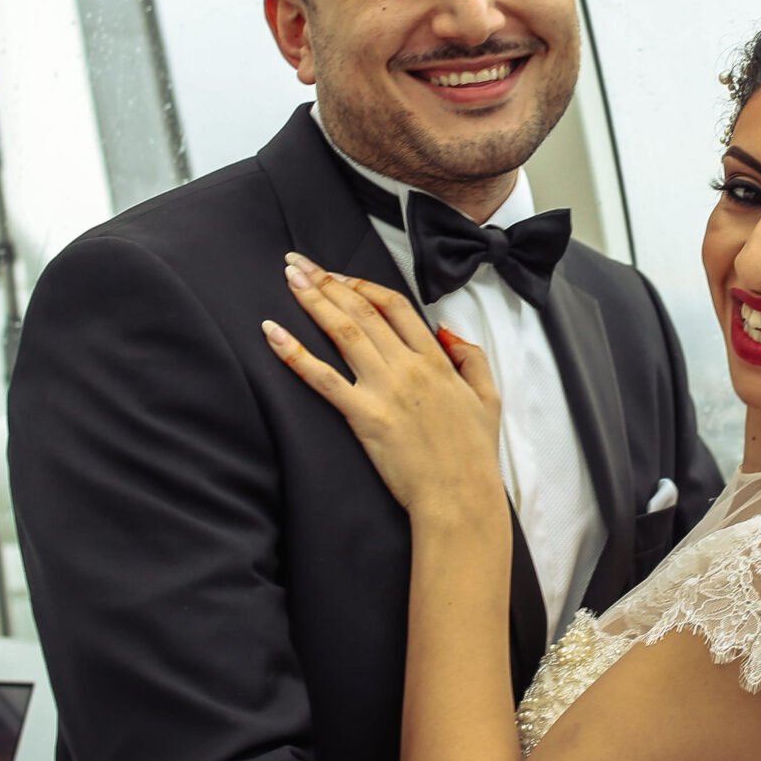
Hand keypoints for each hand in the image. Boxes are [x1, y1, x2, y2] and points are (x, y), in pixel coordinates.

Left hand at [263, 257, 502, 526]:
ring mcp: (384, 389)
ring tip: (289, 278)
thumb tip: (445, 332)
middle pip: (361, 310)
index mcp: (436, 360)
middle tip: (298, 263)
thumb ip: (471, 358)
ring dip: (312, 300)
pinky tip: (272, 332)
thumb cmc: (473, 454)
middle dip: (327, 281)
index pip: (394, 306)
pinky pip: (322, 378)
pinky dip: (294, 353)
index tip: (338, 276)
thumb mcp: (488, 398)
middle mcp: (408, 366)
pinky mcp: (363, 416)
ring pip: (342, 331)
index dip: (363, 285)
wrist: (460, 497)